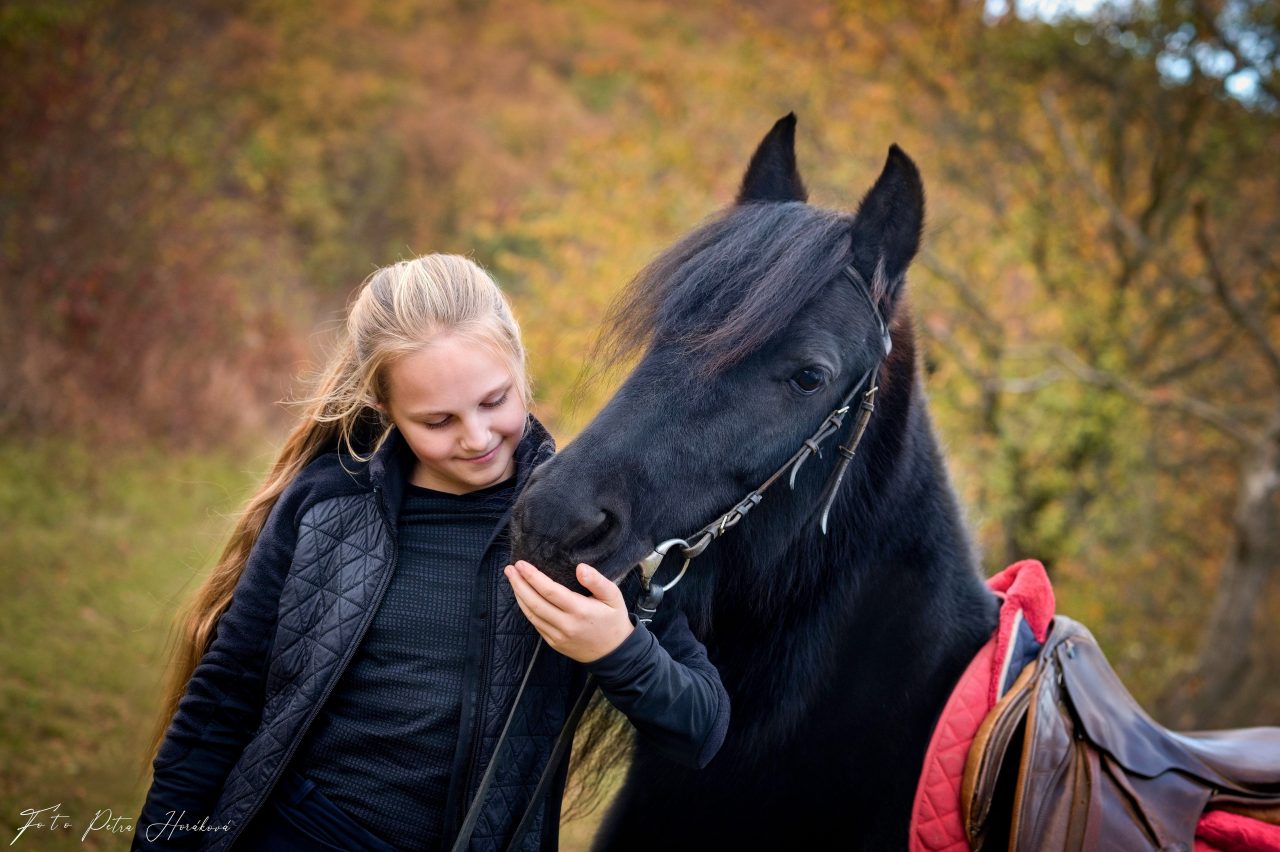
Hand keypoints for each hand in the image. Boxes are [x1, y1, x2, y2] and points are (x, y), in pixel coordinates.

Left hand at [504, 560, 633, 662]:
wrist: (614, 654)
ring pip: (531, 614)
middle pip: (535, 602)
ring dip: (519, 596)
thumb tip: (580, 568)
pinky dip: (526, 609)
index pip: (550, 591)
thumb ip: (597, 581)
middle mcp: (566, 624)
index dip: (533, 577)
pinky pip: (536, 624)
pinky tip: (523, 597)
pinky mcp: (554, 643)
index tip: (521, 564)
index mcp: (580, 610)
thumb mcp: (614, 597)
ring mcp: (558, 636)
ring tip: (512, 580)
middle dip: (519, 584)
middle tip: (509, 569)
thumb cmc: (613, 620)